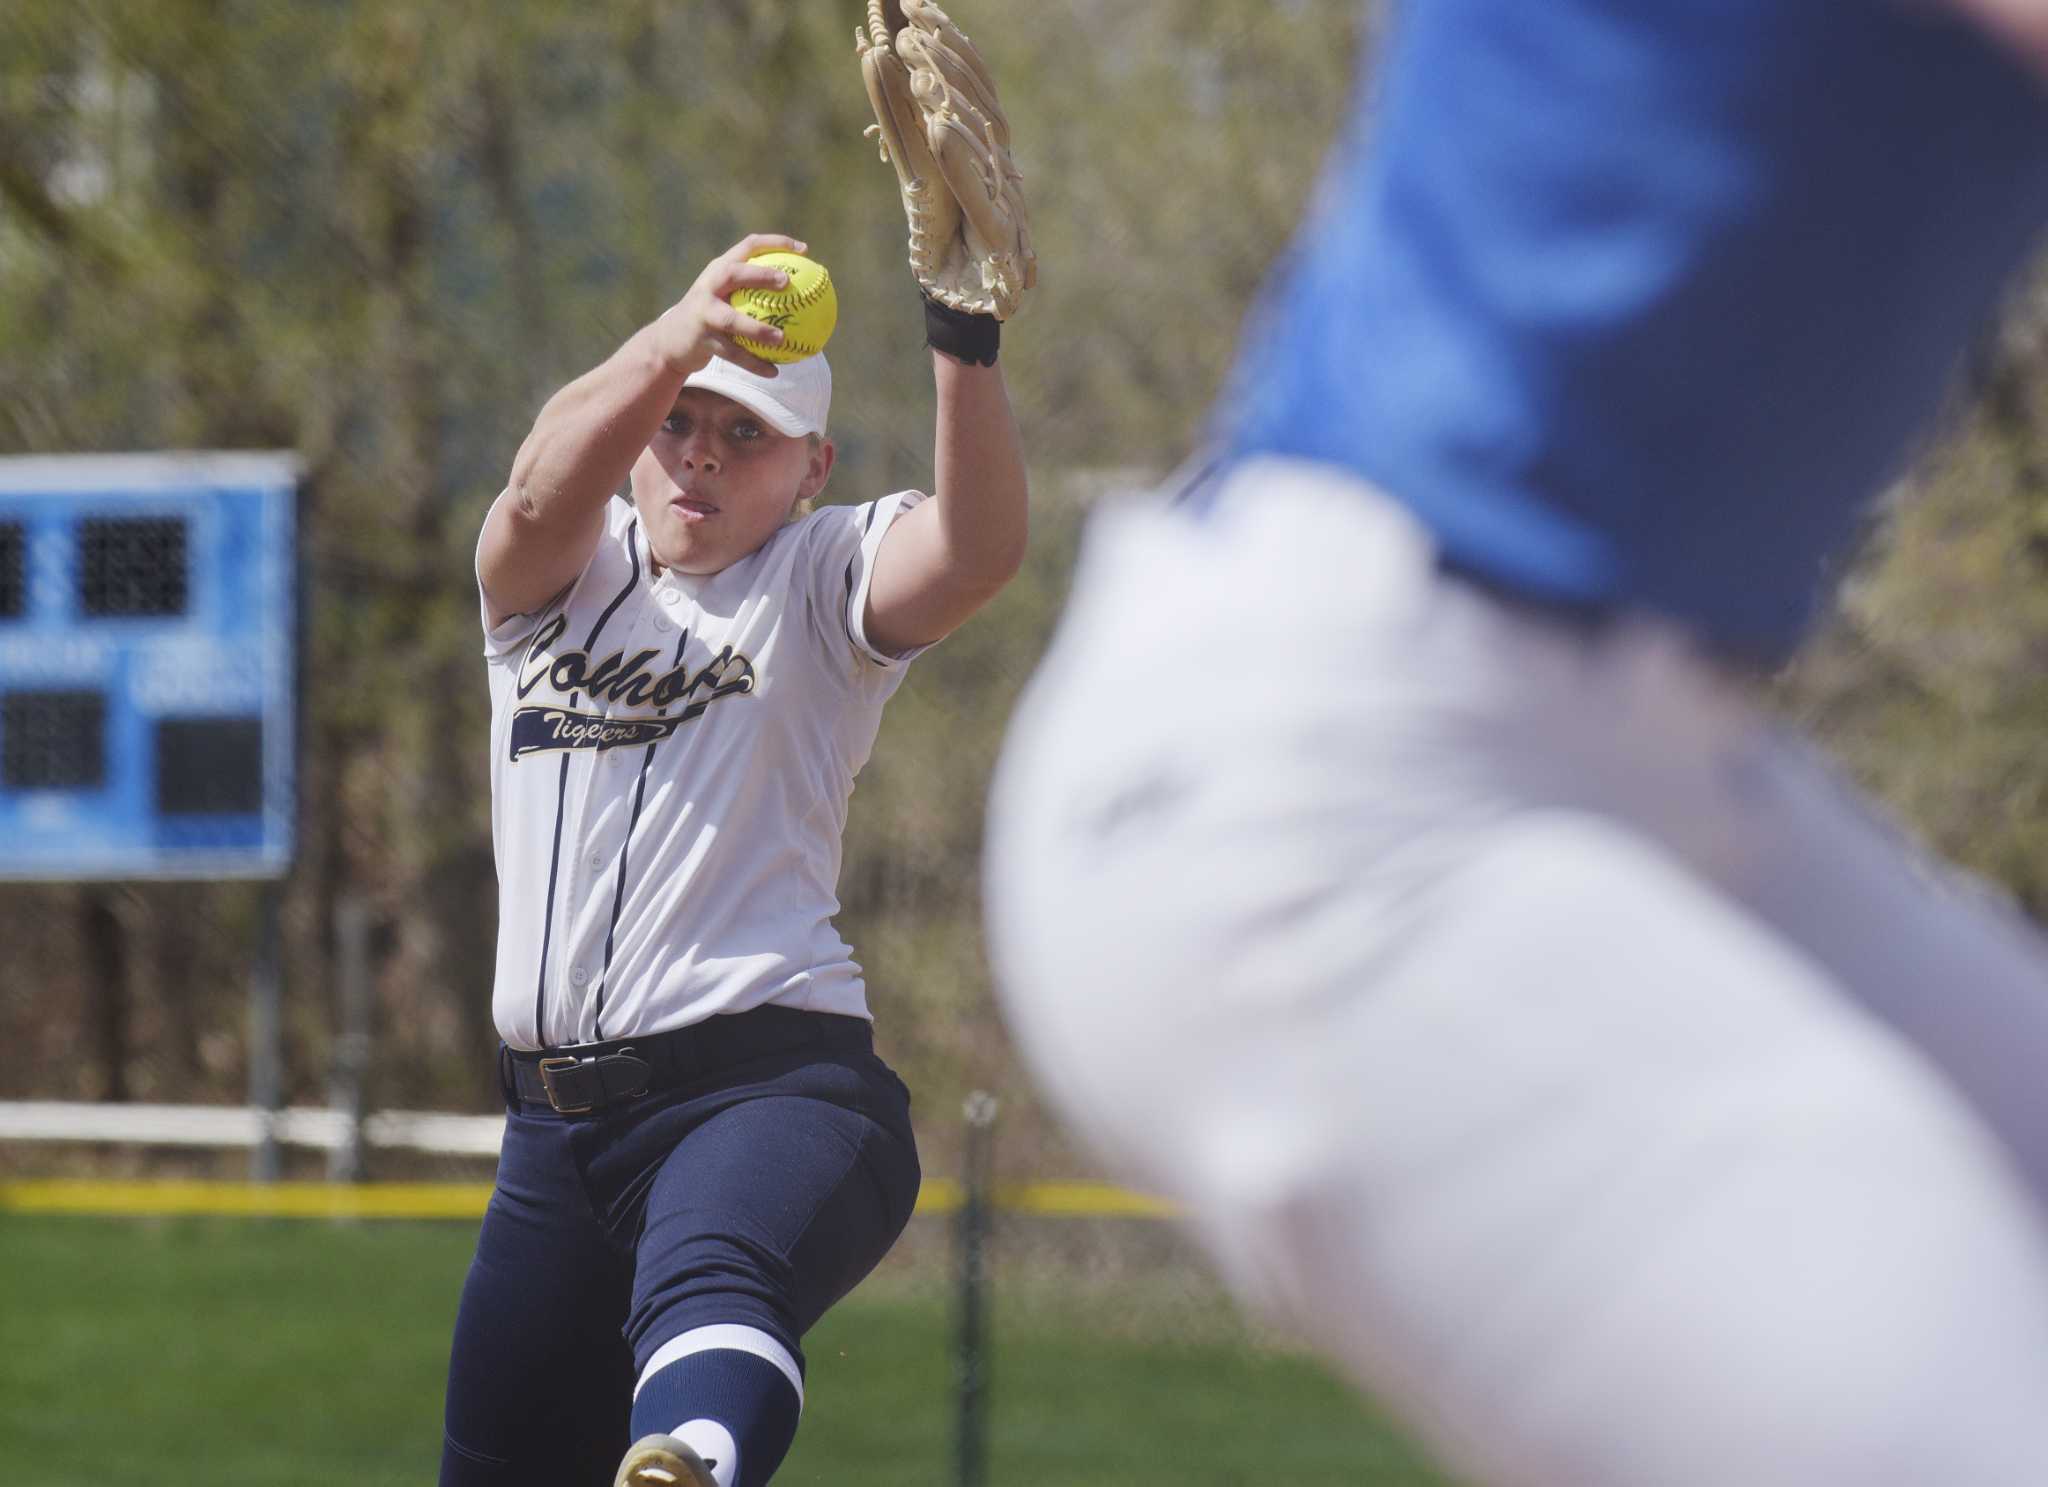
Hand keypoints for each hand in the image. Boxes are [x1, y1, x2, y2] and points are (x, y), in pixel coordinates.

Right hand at [652, 233, 806, 378]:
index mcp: (719, 270)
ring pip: (732, 320)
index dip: (776, 243)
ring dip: (757, 329)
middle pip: (734, 274)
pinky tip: (774, 371)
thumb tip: (803, 296)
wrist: (670, 341)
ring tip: (781, 338)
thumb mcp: (726, 297)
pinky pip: (732, 354)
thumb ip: (754, 291)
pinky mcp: (701, 339)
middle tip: (787, 282)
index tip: (804, 250)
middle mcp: (709, 286)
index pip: (748, 246)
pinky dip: (754, 364)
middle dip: (760, 275)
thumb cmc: (710, 318)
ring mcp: (703, 313)